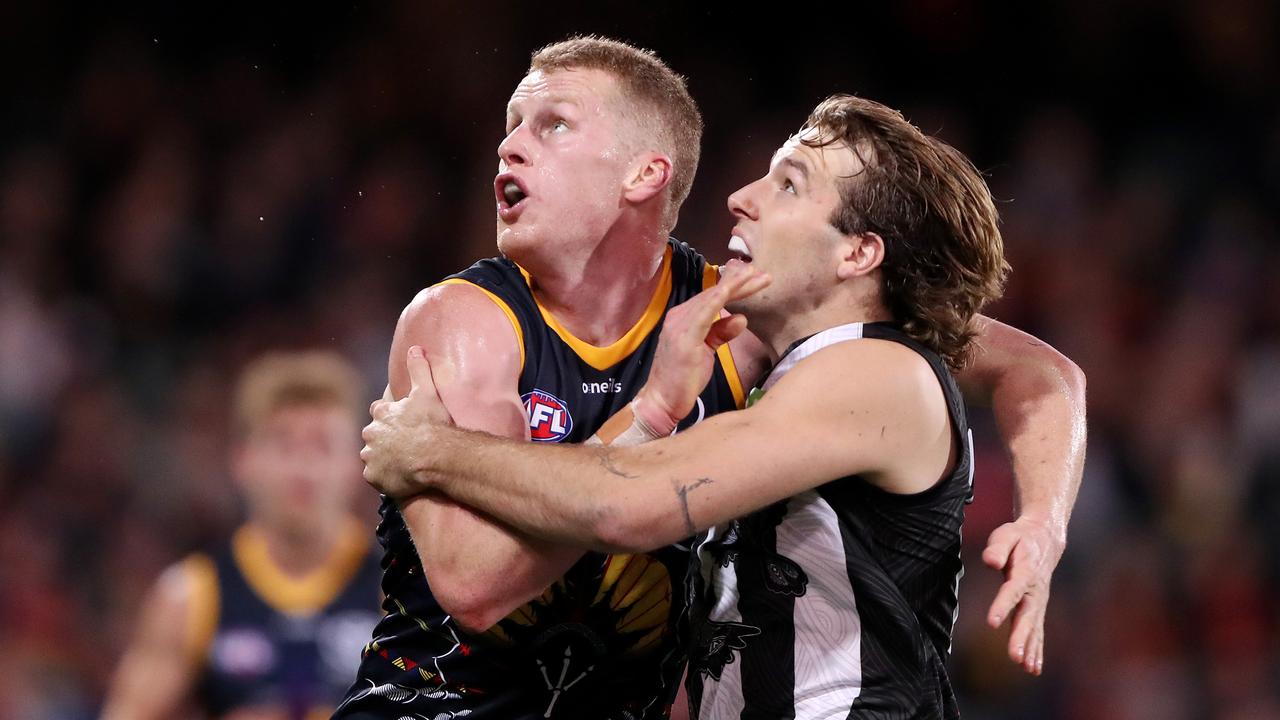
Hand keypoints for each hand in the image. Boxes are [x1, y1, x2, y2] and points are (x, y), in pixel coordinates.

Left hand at [361, 345, 452, 496]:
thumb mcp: (427, 391)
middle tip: (403, 446)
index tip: (400, 422)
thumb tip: (414, 347)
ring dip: (383, 459)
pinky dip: (385, 477)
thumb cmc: (432, 423)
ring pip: (373, 457)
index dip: (388, 416)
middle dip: (384, 439)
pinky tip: (399, 477)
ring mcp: (371, 456)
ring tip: (402, 464)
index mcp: (381, 413)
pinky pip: (376, 477)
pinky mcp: (374, 477)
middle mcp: (371, 434)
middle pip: (373, 436)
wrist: (434, 456)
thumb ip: (419, 369)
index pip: (378, 411)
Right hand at [634, 260, 769, 431]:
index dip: (736, 287)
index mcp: (685, 319)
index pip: (713, 297)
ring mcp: (679, 326)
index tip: (757, 279)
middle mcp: (679, 317)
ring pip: (710, 299)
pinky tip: (728, 290)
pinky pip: (702, 314)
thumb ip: (720, 333)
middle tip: (763, 274)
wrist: (661, 402)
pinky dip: (715, 300)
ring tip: (754, 275)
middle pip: (714, 294)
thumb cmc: (682, 379)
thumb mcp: (706, 351)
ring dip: (733, 286)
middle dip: (740, 282)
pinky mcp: (683, 339)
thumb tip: (741, 318)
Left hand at [983, 515, 1064, 674]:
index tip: (992, 622)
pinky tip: (1032, 668)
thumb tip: (990, 561)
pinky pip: (1037, 631)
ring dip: (1030, 648)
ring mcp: (1038, 601)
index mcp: (1025, 572)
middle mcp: (1034, 591)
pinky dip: (1036, 649)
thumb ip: (997, 548)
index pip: (1013, 590)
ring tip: (1027, 668)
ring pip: (1034, 627)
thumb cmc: (1019, 538)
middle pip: (1027, 616)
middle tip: (1015, 656)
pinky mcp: (1037, 608)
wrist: (1044, 540)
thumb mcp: (1006, 535)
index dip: (1002, 606)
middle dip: (1021, 637)